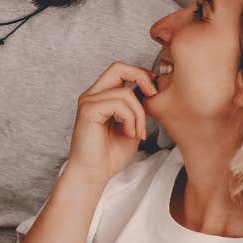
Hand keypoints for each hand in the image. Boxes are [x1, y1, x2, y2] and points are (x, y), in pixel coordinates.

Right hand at [67, 62, 156, 186]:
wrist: (93, 175)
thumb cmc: (109, 156)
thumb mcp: (131, 126)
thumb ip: (137, 108)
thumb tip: (151, 90)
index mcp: (100, 96)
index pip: (120, 70)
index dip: (140, 74)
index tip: (154, 91)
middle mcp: (91, 95)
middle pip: (118, 67)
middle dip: (142, 78)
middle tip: (153, 97)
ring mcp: (88, 102)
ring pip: (125, 92)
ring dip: (139, 114)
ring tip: (137, 133)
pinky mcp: (88, 111)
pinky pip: (119, 104)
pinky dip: (131, 119)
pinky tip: (129, 134)